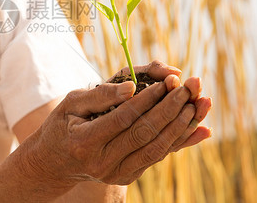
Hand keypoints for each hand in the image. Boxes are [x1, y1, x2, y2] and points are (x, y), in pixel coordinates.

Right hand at [20, 61, 211, 188]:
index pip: (124, 117)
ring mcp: (116, 173)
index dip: (148, 98)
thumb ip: (101, 93)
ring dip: (182, 125)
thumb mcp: (72, 102)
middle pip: (144, 133)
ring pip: (156, 148)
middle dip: (171, 108)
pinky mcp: (128, 176)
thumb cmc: (64, 123)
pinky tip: (200, 126)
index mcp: (84, 141)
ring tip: (199, 103)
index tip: (167, 80)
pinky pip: (158, 156)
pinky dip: (180, 140)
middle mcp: (102, 162)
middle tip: (189, 86)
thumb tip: (132, 87)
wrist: (56, 161)